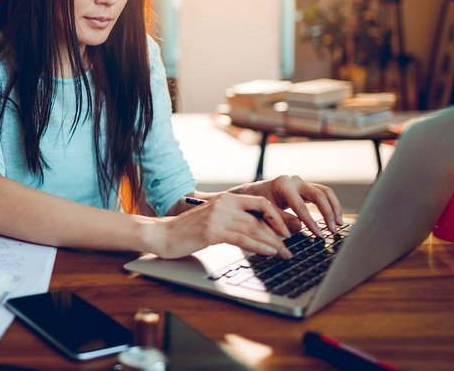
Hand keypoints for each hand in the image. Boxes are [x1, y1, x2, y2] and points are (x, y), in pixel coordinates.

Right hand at [151, 192, 292, 259]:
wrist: (163, 235)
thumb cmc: (188, 231)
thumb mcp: (214, 220)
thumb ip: (234, 221)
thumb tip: (260, 231)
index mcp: (226, 199)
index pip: (260, 203)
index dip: (277, 216)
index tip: (287, 230)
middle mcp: (224, 204)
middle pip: (260, 218)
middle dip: (279, 234)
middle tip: (290, 247)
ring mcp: (218, 217)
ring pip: (254, 229)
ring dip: (273, 244)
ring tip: (285, 254)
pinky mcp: (212, 231)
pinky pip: (242, 239)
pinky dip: (259, 246)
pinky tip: (269, 253)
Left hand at [227, 176, 342, 236]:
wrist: (253, 193)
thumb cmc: (257, 203)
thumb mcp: (266, 212)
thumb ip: (281, 220)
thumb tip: (300, 227)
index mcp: (283, 185)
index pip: (301, 206)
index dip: (311, 222)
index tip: (319, 235)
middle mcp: (294, 181)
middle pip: (319, 195)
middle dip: (328, 213)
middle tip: (333, 230)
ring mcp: (301, 183)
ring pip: (325, 192)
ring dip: (334, 208)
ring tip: (338, 224)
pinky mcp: (305, 188)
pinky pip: (323, 194)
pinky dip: (331, 205)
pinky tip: (335, 218)